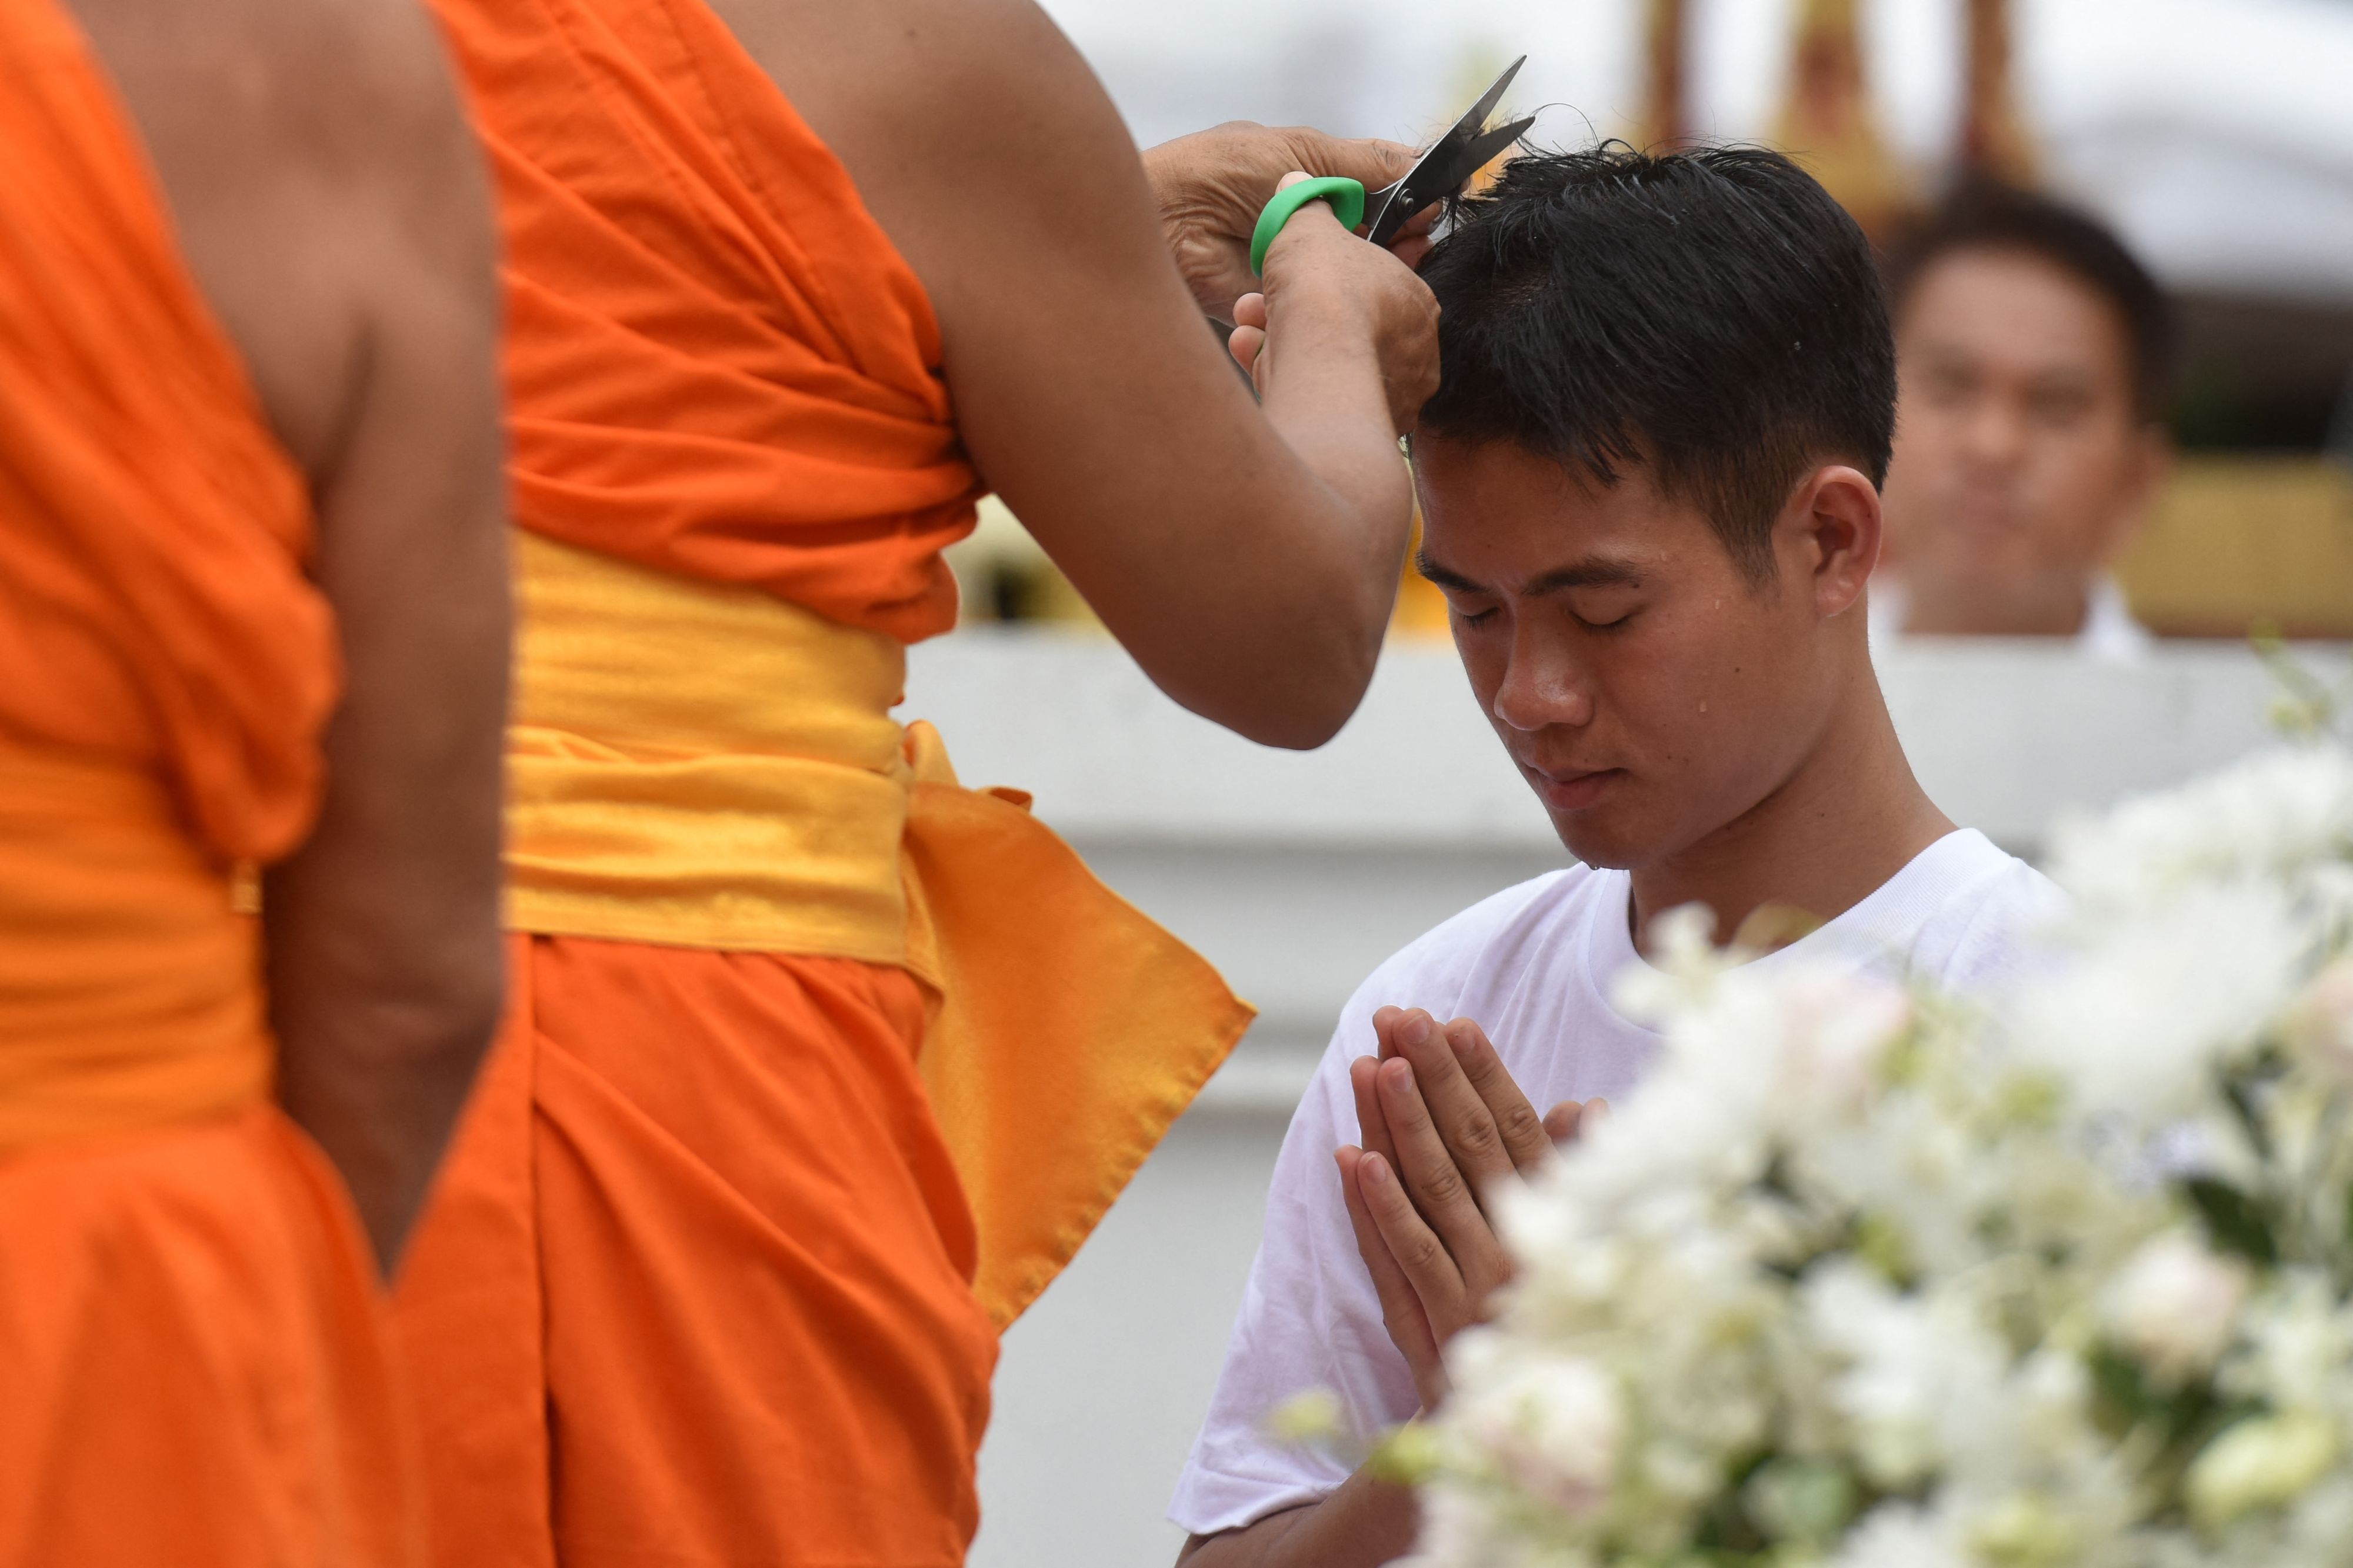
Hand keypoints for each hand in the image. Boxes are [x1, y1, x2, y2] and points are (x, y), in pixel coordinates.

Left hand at [1143, 122, 1435, 321]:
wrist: (1166, 217)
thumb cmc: (1221, 171)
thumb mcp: (1300, 151)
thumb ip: (1361, 161)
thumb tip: (1415, 163)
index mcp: (1313, 188)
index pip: (1375, 200)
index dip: (1405, 207)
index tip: (1429, 210)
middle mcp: (1307, 232)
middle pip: (1371, 247)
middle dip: (1397, 244)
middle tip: (1415, 241)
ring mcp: (1294, 272)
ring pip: (1350, 284)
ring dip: (1371, 277)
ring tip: (1389, 266)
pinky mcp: (1277, 308)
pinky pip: (1316, 314)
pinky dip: (1331, 307)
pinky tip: (1348, 296)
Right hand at [1225, 177, 1438, 434]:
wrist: (1321, 359)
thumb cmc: (1327, 291)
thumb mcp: (1310, 225)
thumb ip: (1305, 205)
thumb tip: (1297, 183)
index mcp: (1415, 300)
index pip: (1371, 285)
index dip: (1321, 275)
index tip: (1290, 271)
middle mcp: (1412, 352)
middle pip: (1345, 326)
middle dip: (1295, 311)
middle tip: (1258, 301)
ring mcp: (1391, 395)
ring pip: (1328, 363)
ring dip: (1281, 340)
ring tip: (1247, 326)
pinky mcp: (1361, 429)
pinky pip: (1318, 396)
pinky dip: (1281, 374)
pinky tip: (1251, 354)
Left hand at [1336, 1009, 1606, 1408]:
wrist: (1526, 1438)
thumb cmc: (1551, 1325)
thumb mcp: (1585, 1249)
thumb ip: (1579, 1176)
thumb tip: (1583, 1105)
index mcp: (1560, 1227)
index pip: (1519, 1134)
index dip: (1485, 1075)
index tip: (1457, 1023)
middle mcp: (1522, 1252)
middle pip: (1471, 1148)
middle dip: (1434, 1078)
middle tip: (1401, 1018)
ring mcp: (1476, 1291)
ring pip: (1432, 1192)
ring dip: (1400, 1126)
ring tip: (1371, 1067)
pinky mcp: (1437, 1329)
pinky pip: (1401, 1260)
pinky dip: (1376, 1207)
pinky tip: (1352, 1158)